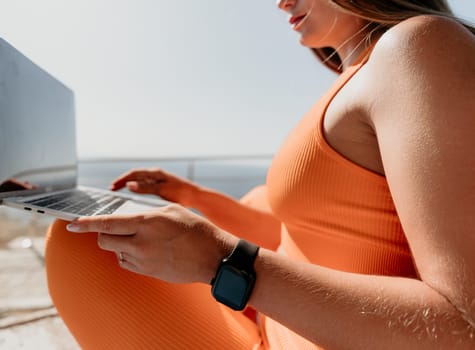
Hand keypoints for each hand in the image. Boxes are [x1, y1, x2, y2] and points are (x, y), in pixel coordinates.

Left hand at [66, 204, 236, 283]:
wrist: (213, 257)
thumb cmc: (196, 230)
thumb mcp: (172, 210)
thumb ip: (146, 213)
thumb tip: (128, 216)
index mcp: (147, 223)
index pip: (107, 224)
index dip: (86, 224)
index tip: (72, 224)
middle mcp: (142, 243)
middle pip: (105, 240)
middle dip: (102, 233)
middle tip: (111, 227)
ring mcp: (144, 261)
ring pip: (115, 252)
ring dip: (117, 244)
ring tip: (135, 237)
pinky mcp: (148, 272)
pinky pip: (126, 263)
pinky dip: (127, 255)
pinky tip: (142, 249)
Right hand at [110, 168, 199, 206]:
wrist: (196, 196)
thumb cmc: (181, 192)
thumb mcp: (162, 191)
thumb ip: (146, 188)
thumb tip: (129, 185)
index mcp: (155, 173)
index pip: (134, 173)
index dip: (122, 179)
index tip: (112, 187)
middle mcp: (156, 175)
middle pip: (135, 176)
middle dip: (122, 181)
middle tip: (112, 189)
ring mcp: (158, 180)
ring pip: (139, 181)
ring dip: (128, 184)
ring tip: (118, 192)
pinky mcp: (161, 187)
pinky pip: (145, 186)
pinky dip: (136, 188)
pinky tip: (133, 195)